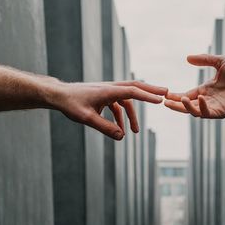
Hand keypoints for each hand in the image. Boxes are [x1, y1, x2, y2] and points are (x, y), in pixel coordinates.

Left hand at [50, 81, 166, 139]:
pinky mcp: (104, 96)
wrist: (58, 96)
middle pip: (135, 87)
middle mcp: (110, 88)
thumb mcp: (87, 118)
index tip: (160, 100)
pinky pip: (118, 105)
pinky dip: (121, 116)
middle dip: (151, 91)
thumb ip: (105, 128)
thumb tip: (122, 137)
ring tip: (136, 132)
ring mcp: (108, 91)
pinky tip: (120, 130)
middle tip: (166, 93)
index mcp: (108, 91)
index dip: (147, 96)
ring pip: (127, 99)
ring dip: (133, 114)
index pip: (132, 92)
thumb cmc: (71, 104)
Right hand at [164, 54, 224, 118]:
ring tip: (180, 99)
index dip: (175, 96)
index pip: (186, 95)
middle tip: (165, 102)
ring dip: (186, 107)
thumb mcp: (219, 61)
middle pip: (187, 106)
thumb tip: (187, 58)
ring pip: (195, 112)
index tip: (165, 94)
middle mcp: (207, 100)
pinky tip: (200, 98)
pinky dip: (202, 107)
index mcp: (205, 90)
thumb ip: (204, 59)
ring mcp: (213, 107)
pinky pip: (208, 113)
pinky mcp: (221, 112)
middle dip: (175, 105)